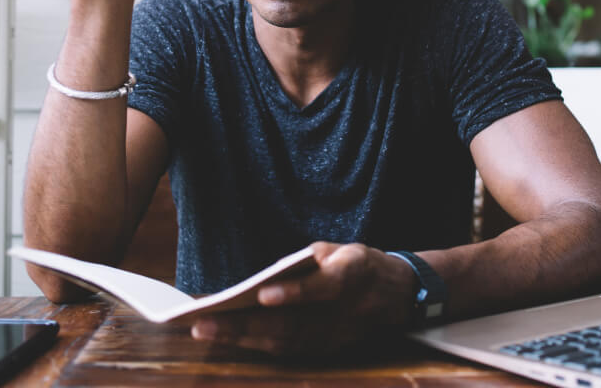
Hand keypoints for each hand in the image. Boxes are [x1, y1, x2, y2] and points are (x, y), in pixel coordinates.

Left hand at [189, 242, 416, 355]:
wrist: (395, 296)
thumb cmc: (357, 265)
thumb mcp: (341, 250)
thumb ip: (309, 262)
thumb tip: (268, 280)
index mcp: (354, 275)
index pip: (324, 286)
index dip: (295, 293)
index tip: (262, 294)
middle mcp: (345, 312)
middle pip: (294, 322)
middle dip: (246, 325)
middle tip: (205, 322)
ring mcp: (336, 336)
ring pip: (285, 342)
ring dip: (243, 339)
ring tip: (205, 330)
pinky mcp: (326, 350)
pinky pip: (287, 350)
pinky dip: (255, 345)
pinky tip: (226, 337)